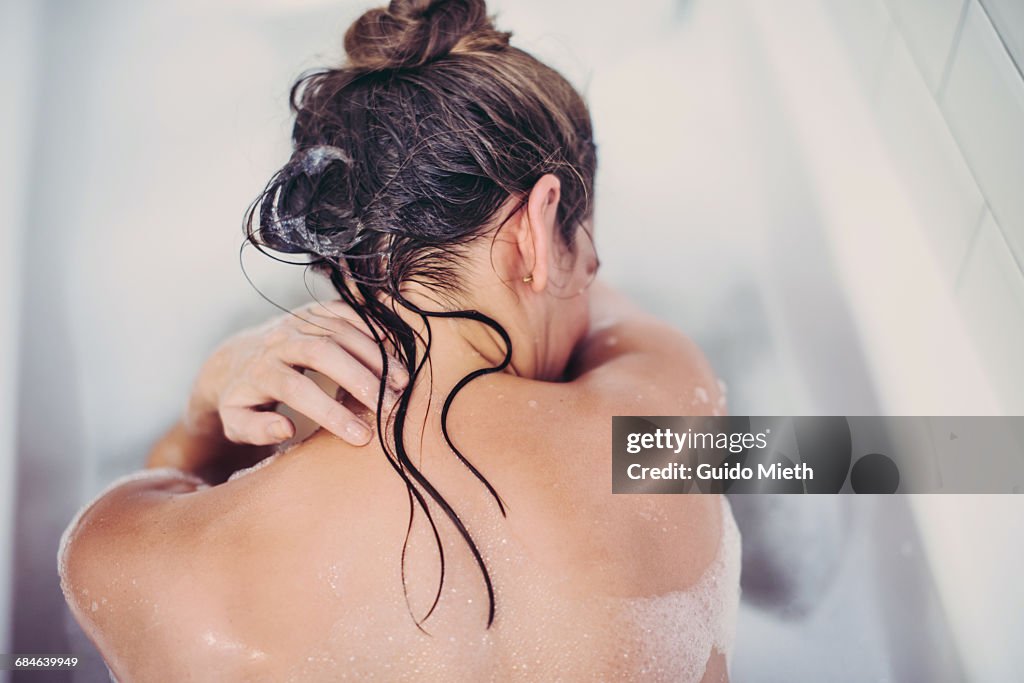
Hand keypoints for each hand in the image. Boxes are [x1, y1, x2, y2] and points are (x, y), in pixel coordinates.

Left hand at [185, 300, 407, 446]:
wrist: (235, 359)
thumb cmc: (241, 400)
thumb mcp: (235, 422)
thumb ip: (256, 429)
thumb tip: (285, 429)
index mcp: (259, 371)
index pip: (296, 389)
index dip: (330, 412)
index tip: (360, 436)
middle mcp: (279, 341)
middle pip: (323, 352)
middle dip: (360, 379)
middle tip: (390, 406)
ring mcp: (297, 322)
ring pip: (339, 331)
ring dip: (374, 355)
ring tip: (401, 383)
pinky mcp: (313, 311)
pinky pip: (345, 312)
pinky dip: (370, 327)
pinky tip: (393, 349)